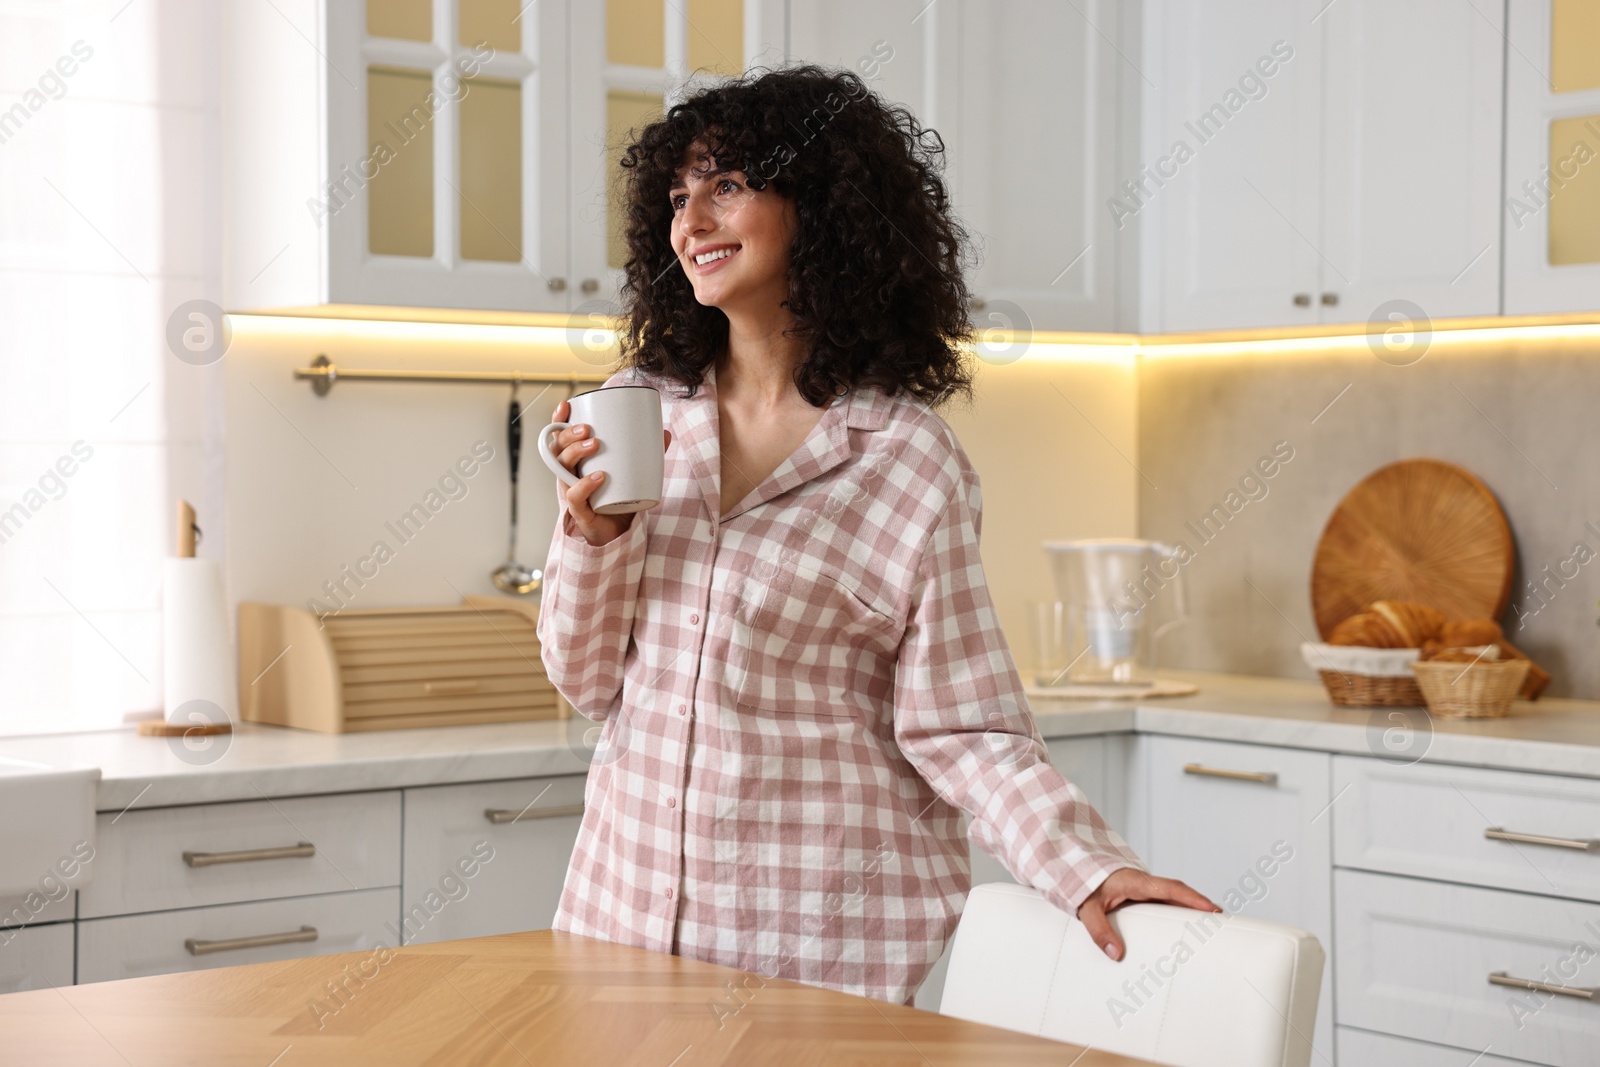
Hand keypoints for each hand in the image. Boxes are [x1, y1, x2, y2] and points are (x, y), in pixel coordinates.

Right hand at [550, 398, 671, 546]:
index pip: (560, 437)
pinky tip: (599, 476)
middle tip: (588, 429)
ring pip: (562, 469)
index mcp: (577, 460)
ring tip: (594, 444)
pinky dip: (585, 484)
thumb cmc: (617, 497)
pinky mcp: (579, 510)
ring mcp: (571, 491)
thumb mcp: (630, 471)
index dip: (558, 420)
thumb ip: (646, 453)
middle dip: (568, 434)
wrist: (616, 531)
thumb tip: (665, 433)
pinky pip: (575, 496)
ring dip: (575, 452)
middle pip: (557, 449)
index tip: (566, 405)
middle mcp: (569, 474)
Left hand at [1076, 868, 1221, 961]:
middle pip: (1177, 892)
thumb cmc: (1080, 885)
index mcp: (1134, 881)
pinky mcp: (1138, 893)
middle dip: (1199, 905)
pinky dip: (1174, 909)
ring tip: (1207, 927)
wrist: (1071, 867)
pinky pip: (1161, 900)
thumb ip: (1099, 930)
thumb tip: (1116, 954)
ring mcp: (1141, 887)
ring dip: (1188, 908)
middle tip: (1221, 922)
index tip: (1213, 909)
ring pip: (1171, 896)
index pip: (1170, 888)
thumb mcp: (1086, 908)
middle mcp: (1142, 882)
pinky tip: (1181, 924)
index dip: (1193, 898)